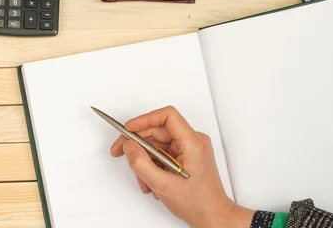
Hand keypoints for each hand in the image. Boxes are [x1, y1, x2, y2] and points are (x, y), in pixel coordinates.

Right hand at [110, 106, 253, 227]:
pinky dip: (153, 166)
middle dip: (138, 145)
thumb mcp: (163, 185)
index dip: (144, 120)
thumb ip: (141, 164)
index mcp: (192, 143)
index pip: (167, 116)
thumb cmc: (198, 203)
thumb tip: (128, 146)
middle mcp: (193, 141)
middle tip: (120, 152)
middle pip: (158, 131)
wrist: (212, 216)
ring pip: (157, 144)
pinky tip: (152, 181)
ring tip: (144, 181)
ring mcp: (190, 148)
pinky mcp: (186, 156)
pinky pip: (162, 153)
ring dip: (145, 161)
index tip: (128, 129)